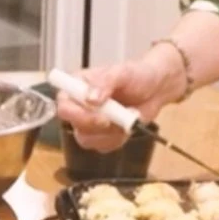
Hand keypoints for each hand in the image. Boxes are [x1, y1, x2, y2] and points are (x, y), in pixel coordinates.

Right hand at [55, 46, 184, 152]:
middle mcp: (79, 105)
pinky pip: (102, 147)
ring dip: (110, 133)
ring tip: (128, 116)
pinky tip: (128, 124)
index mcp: (77, 86)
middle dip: (96, 126)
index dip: (77, 114)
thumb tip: (90, 99)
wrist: (156, 88)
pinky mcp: (101, 136)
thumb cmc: (137, 75)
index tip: (100, 114)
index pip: (63, 105)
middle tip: (116, 120)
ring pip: (87, 140)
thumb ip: (105, 82)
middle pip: (73, 125)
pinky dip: (118, 139)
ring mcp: (89, 122)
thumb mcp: (122, 72)